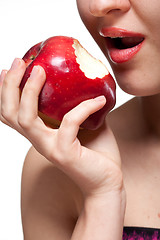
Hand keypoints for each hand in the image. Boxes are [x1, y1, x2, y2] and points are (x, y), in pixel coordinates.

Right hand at [0, 58, 123, 197]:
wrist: (107, 181)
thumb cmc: (97, 153)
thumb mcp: (86, 124)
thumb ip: (81, 106)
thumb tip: (88, 83)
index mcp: (41, 134)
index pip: (12, 114)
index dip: (5, 91)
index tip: (11, 68)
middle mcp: (39, 141)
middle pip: (11, 113)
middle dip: (10, 85)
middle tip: (20, 61)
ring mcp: (50, 148)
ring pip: (27, 119)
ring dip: (30, 91)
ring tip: (40, 70)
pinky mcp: (66, 153)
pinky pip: (70, 122)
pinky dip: (85, 107)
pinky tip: (100, 99)